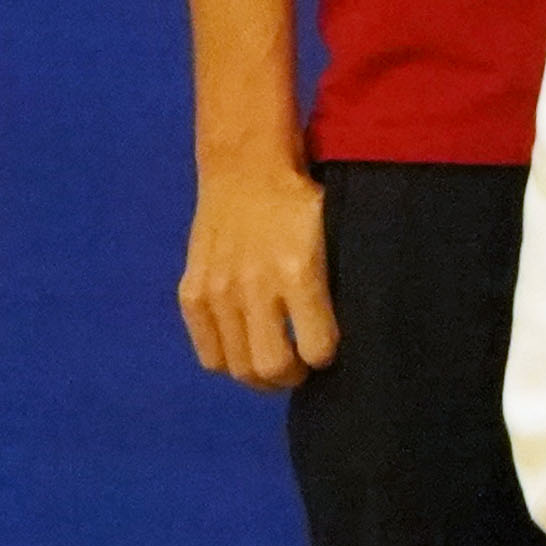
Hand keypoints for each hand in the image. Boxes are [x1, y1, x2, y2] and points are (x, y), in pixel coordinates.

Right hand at [180, 158, 338, 390]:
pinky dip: (229, 359)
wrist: (245, 169)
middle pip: (271, 368)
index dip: (327, 356)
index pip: (317, 349)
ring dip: (261, 374)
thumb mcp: (335, 234)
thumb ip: (339, 282)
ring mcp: (217, 292)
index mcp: (298, 272)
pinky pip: (209, 354)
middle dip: (293, 376)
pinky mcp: (191, 294)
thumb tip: (354, 331)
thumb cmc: (301, 202)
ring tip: (275, 360)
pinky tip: (246, 345)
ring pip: (238, 367)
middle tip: (302, 367)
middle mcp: (253, 287)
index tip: (329, 349)